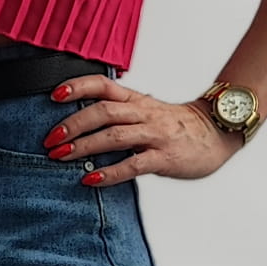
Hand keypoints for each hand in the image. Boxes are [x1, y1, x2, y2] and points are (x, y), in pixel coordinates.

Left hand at [39, 73, 239, 184]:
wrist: (216, 134)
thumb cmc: (176, 127)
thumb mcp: (146, 111)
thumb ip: (119, 113)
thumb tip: (81, 122)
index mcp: (137, 100)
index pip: (104, 86)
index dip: (78, 87)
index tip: (53, 95)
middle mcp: (144, 113)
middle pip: (103, 111)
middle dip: (73, 124)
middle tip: (50, 139)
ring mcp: (155, 135)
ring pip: (115, 135)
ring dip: (84, 146)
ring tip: (61, 156)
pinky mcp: (164, 157)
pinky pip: (133, 164)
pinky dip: (109, 173)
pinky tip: (91, 179)